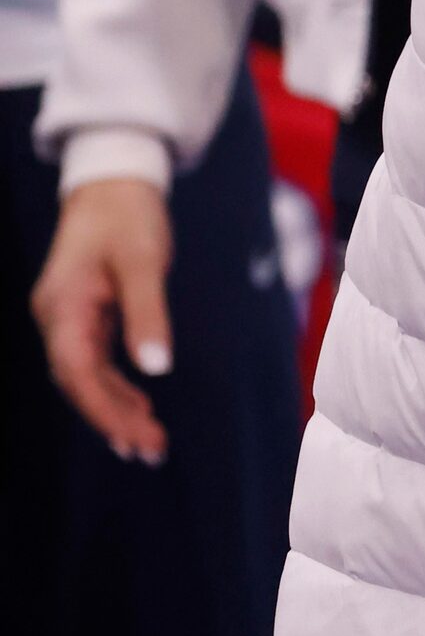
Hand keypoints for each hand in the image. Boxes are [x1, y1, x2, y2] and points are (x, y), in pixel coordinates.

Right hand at [30, 178, 173, 462]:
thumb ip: (148, 314)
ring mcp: (67, 317)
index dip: (102, 409)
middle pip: (78, 381)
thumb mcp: (144, 262)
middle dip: (112, 419)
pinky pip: (94, 360)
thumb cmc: (128, 217)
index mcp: (63, 306)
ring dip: (114, 408)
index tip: (132, 438)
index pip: (75, 371)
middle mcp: (57, 317)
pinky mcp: (84, 314)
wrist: (113, 182)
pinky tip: (139, 406)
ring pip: (85, 375)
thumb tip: (157, 368)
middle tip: (150, 452)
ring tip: (147, 441)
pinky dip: (115, 385)